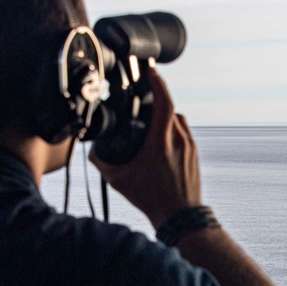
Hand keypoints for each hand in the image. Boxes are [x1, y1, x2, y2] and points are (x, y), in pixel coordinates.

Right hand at [90, 67, 201, 228]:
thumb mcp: (119, 180)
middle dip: (155, 99)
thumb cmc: (152, 199)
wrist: (180, 216)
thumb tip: (92, 150)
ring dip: (163, 115)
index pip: (163, 100)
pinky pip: (182, 131)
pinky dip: (171, 129)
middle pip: (168, 107)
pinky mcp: (194, 153)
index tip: (148, 69)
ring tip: (149, 121)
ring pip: (176, 119)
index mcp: (160, 141)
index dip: (156, 81)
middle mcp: (178, 139)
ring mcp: (189, 145)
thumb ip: (102, 162)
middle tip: (142, 96)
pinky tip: (160, 140)